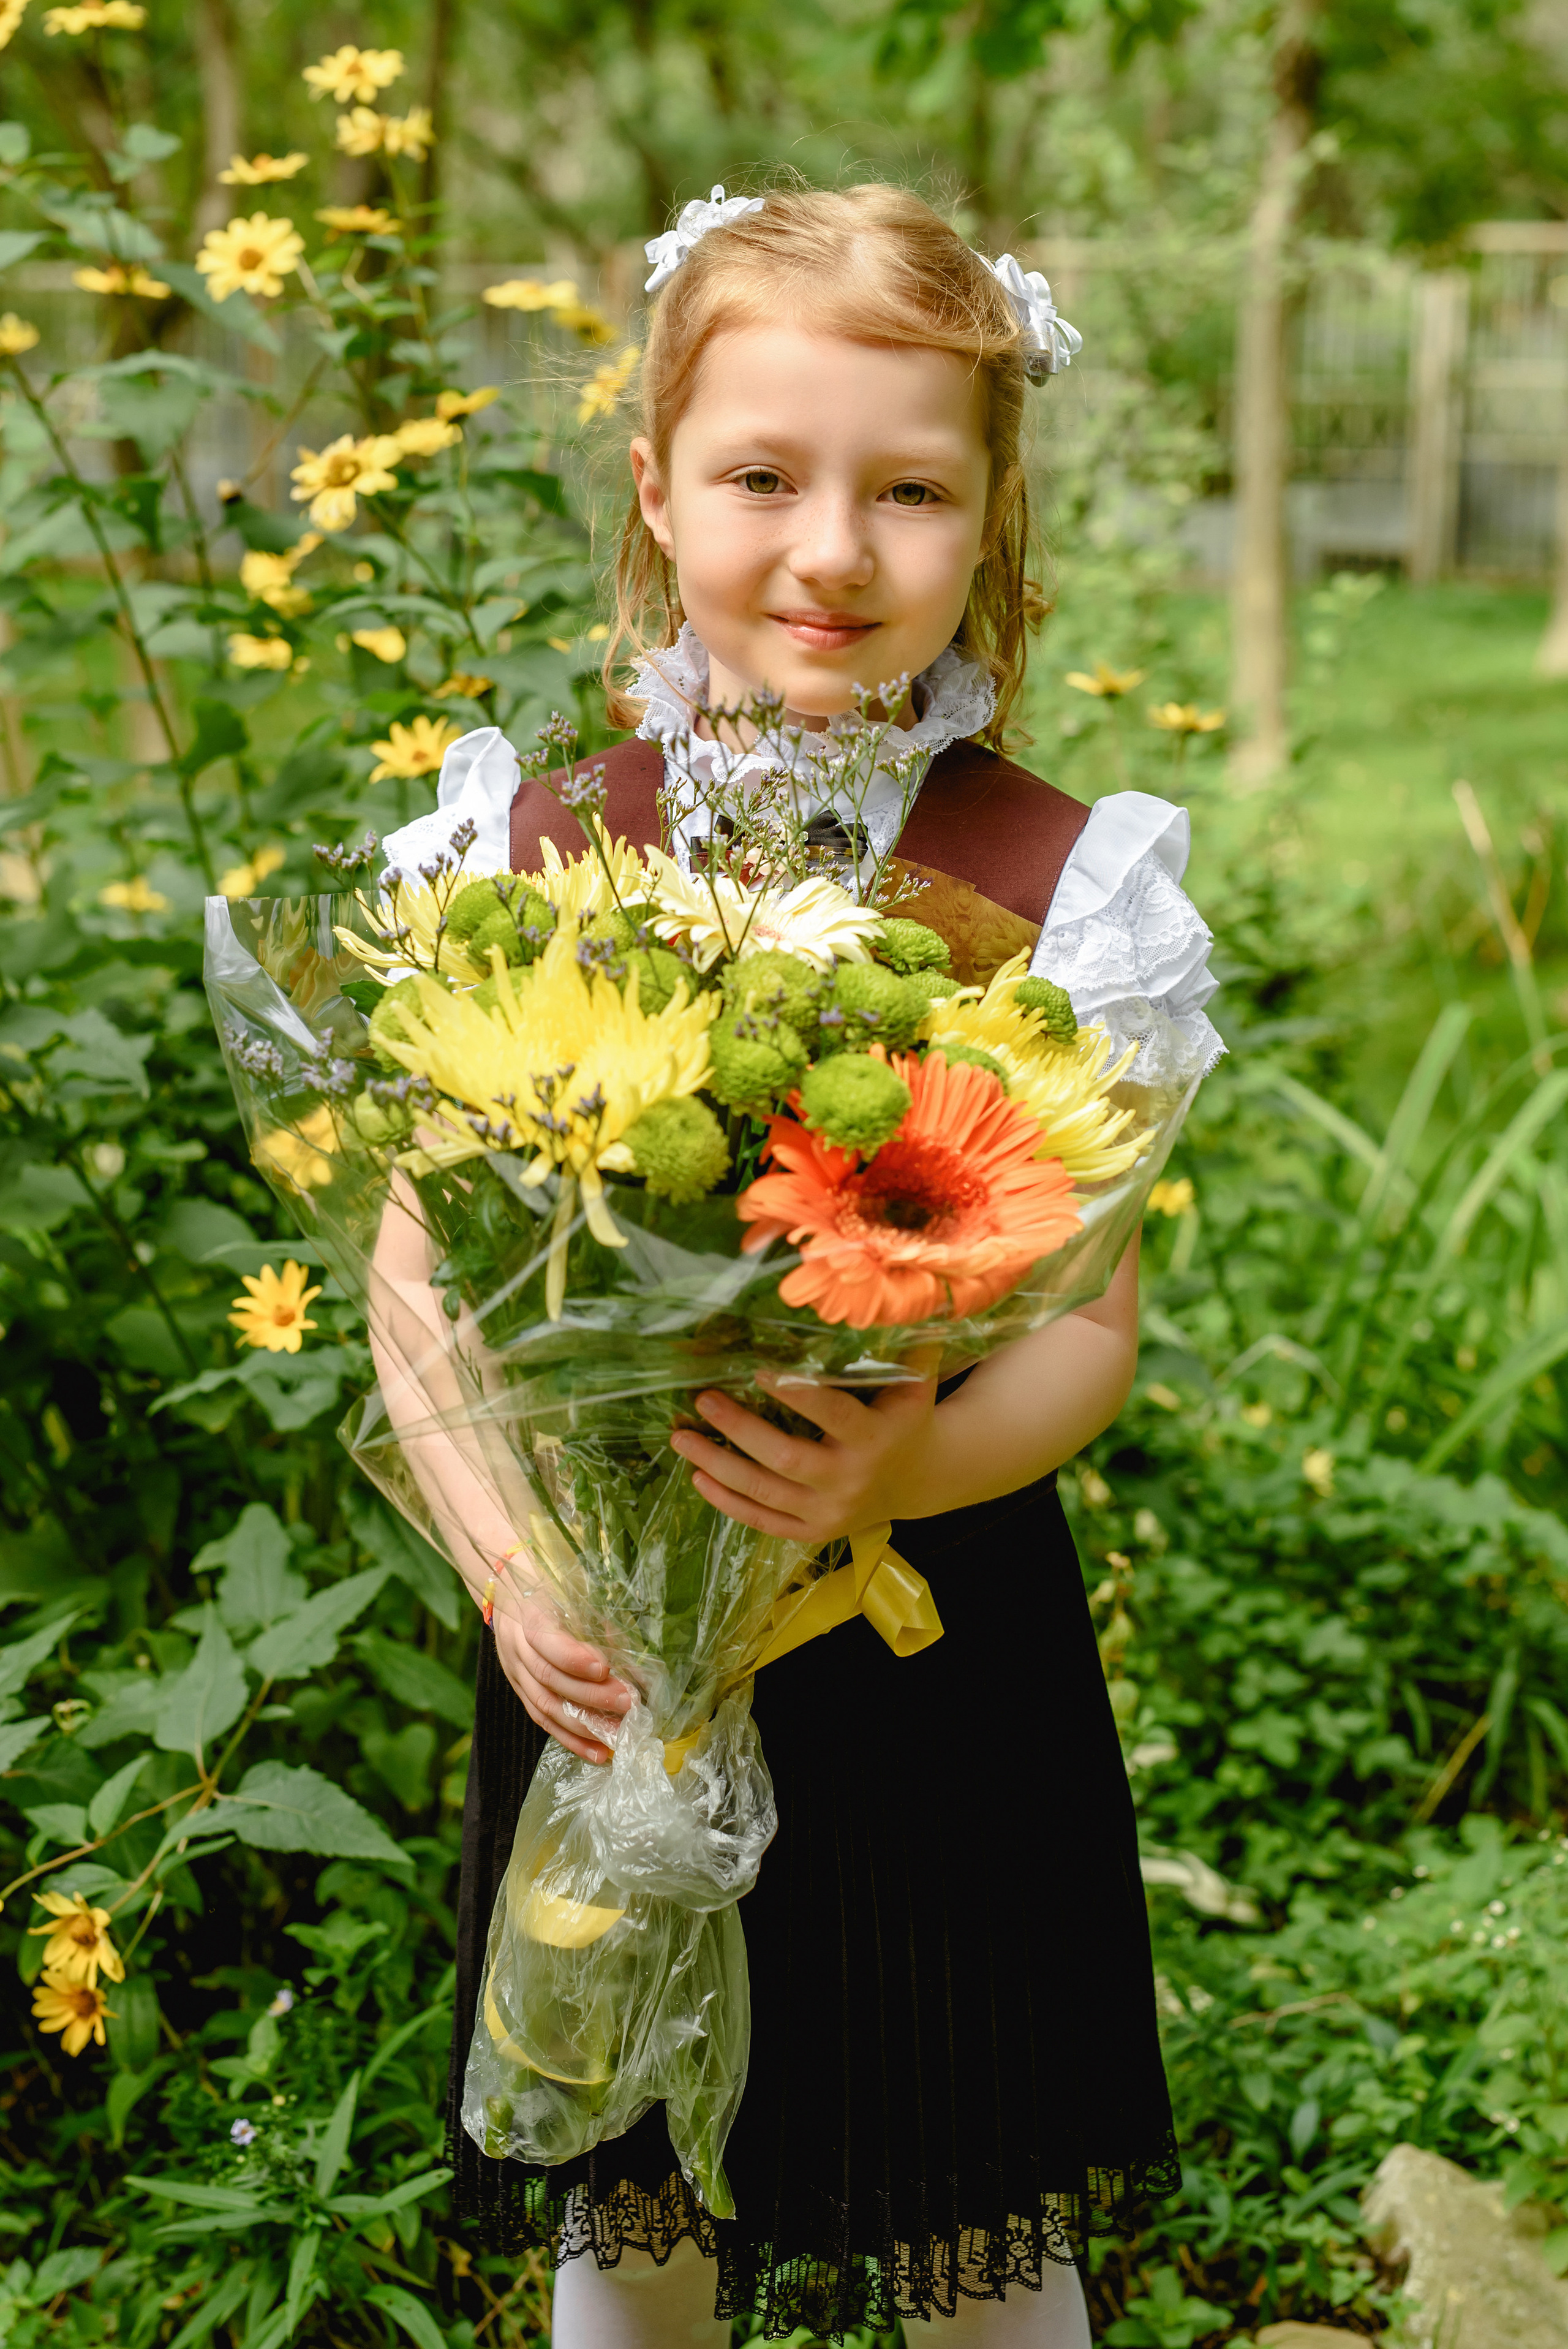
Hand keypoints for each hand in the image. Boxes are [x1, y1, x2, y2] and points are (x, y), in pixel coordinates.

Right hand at [491, 1591, 633, 1765]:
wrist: (508, 1588)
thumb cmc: (552, 1587)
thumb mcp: (573, 1592)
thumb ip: (600, 1625)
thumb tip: (637, 1664)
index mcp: (529, 1614)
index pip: (544, 1639)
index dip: (572, 1657)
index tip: (604, 1667)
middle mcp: (517, 1647)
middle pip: (549, 1678)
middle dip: (591, 1695)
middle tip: (627, 1703)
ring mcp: (515, 1672)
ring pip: (545, 1706)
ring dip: (584, 1725)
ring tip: (617, 1735)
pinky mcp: (520, 1691)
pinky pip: (543, 1720)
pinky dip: (571, 1739)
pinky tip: (597, 1753)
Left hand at [668, 1358, 941, 1543]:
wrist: (920, 1479)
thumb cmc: (907, 1415)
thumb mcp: (915, 1381)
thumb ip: (901, 1346)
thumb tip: (883, 1300)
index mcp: (875, 1438)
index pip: (833, 1415)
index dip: (796, 1394)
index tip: (755, 1372)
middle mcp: (851, 1479)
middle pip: (786, 1459)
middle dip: (739, 1430)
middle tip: (702, 1399)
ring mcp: (830, 1512)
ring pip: (765, 1492)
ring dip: (717, 1466)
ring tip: (680, 1437)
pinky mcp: (814, 1532)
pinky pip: (763, 1522)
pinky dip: (727, 1502)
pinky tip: (697, 1476)